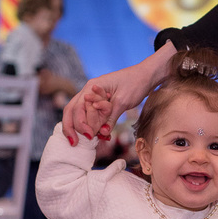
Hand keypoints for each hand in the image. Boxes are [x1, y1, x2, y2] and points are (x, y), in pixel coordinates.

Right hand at [62, 42, 176, 143]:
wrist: (145, 76)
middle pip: (72, 110)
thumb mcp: (123, 101)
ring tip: (81, 141)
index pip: (78, 108)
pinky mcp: (99, 102)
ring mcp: (92, 96)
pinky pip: (89, 114)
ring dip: (78, 127)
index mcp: (91, 87)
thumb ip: (111, 117)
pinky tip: (94, 135)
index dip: (81, 124)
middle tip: (75, 142)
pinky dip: (89, 125)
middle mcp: (88, 91)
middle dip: (71, 127)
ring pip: (78, 113)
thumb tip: (102, 133)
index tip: (90, 136)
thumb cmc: (135, 83)